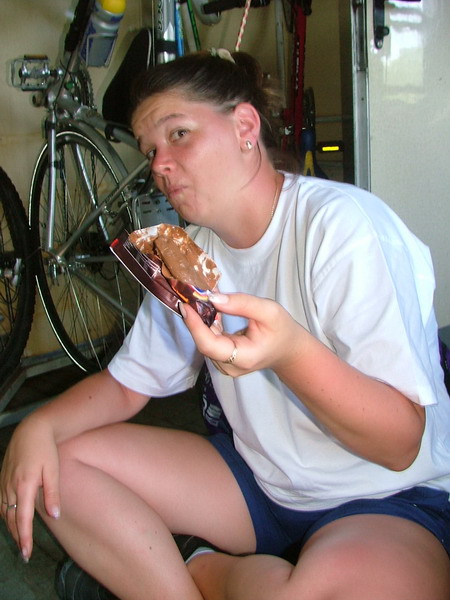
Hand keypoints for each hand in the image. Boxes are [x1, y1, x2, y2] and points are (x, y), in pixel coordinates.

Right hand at [0, 417, 59, 561]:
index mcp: (24, 485)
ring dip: (11, 526)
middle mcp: (11, 486)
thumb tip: (54, 515)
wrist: (32, 429)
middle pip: (11, 518)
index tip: (26, 553)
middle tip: (24, 553)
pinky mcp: (2, 477)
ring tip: (19, 538)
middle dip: (17, 536)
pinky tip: (11, 518)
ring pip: (4, 511)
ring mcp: (4, 482)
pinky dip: (5, 513)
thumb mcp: (54, 470)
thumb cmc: (46, 449)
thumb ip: (53, 493)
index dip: (24, 537)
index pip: (22, 518)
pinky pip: (1, 501)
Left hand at [180, 292, 304, 375]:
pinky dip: (206, 324)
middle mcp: (229, 366)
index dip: (194, 326)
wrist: (288, 350)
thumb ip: (242, 304)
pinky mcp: (223, 359)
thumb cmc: (282, 330)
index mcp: (243, 357)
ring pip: (205, 341)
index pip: (209, 345)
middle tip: (190, 296)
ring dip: (199, 320)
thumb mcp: (269, 311)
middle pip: (204, 343)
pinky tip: (208, 309)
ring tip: (198, 299)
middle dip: (195, 319)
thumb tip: (213, 298)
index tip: (185, 305)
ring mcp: (225, 365)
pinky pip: (209, 340)